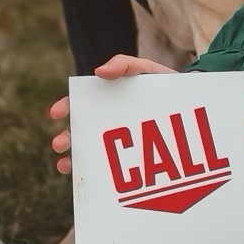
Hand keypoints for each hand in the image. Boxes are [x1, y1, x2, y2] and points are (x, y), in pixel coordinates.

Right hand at [49, 55, 172, 173]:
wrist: (187, 104)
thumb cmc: (160, 83)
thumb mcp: (145, 69)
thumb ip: (124, 65)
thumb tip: (98, 71)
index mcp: (104, 99)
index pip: (78, 104)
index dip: (64, 107)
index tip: (56, 113)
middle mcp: (104, 121)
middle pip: (78, 131)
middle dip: (64, 138)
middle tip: (59, 144)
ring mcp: (115, 140)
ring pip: (87, 152)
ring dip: (72, 160)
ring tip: (66, 165)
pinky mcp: (128, 157)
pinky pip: (108, 168)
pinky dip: (94, 173)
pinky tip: (88, 178)